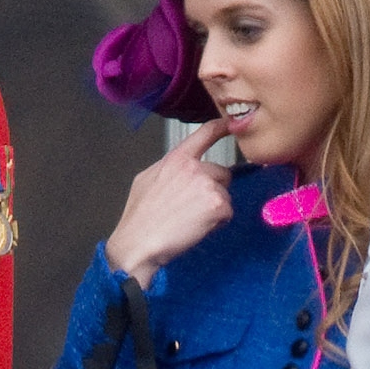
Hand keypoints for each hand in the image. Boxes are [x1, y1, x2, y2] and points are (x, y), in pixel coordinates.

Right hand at [105, 118, 233, 286]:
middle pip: (222, 174)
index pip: (205, 133)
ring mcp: (208, 186)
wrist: (139, 243)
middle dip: (214, 189)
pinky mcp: (218, 205)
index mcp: (177, 158)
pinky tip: (197, 228)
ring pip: (225, 195)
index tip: (230, 125)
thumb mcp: (147, 179)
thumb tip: (181, 168)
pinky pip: (227, 213)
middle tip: (192, 207)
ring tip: (191, 219)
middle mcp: (195, 167)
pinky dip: (217, 223)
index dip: (222, 127)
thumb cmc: (140, 217)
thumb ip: (170, 168)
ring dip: (214, 208)